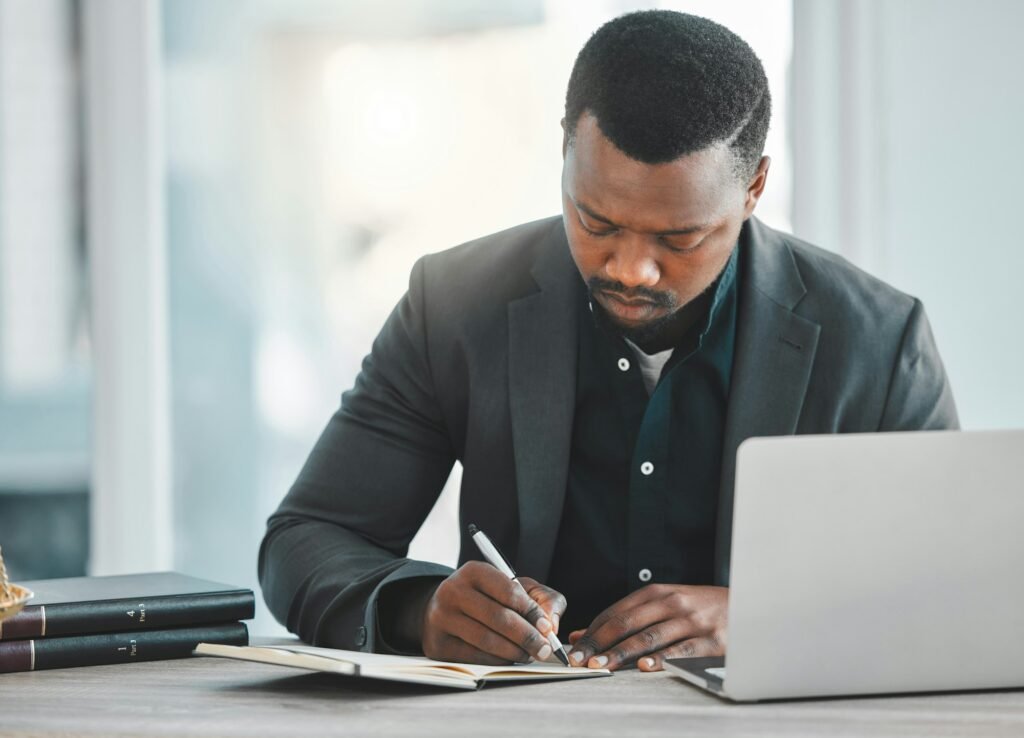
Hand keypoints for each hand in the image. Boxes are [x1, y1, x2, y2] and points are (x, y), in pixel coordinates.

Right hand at [421, 561, 566, 664]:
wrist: (443, 610)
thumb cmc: (487, 598)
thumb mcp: (513, 587)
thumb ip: (541, 598)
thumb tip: (551, 624)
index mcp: (474, 571)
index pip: (509, 591)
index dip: (532, 612)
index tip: (548, 628)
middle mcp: (453, 590)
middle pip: (498, 617)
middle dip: (527, 637)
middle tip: (544, 650)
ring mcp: (441, 618)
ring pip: (486, 640)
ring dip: (514, 652)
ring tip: (529, 655)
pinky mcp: (438, 644)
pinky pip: (474, 657)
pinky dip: (497, 661)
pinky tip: (509, 659)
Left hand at [567, 584, 727, 671]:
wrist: (749, 603)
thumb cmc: (701, 607)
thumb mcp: (664, 604)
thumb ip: (627, 617)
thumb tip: (584, 633)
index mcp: (658, 592)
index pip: (617, 612)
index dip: (593, 631)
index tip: (575, 648)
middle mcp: (672, 603)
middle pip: (628, 623)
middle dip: (600, 642)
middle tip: (581, 659)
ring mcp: (692, 621)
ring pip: (650, 637)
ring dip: (622, 653)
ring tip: (602, 665)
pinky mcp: (712, 639)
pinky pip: (682, 651)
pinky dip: (662, 659)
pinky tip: (645, 668)